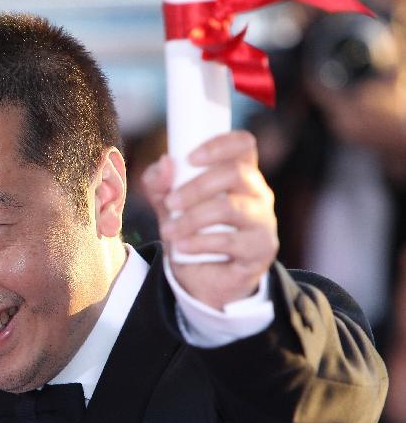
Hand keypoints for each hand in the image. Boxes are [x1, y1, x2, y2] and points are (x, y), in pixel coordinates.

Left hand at [141, 131, 278, 309]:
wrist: (202, 279)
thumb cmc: (190, 232)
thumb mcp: (168, 205)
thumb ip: (159, 183)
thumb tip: (164, 163)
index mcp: (239, 174)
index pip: (243, 144)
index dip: (219, 144)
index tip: (189, 158)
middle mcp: (257, 193)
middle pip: (235, 173)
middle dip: (196, 187)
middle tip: (170, 203)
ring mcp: (263, 221)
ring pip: (231, 207)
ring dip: (193, 218)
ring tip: (168, 231)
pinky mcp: (261, 249)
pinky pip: (231, 241)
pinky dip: (199, 242)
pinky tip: (181, 247)